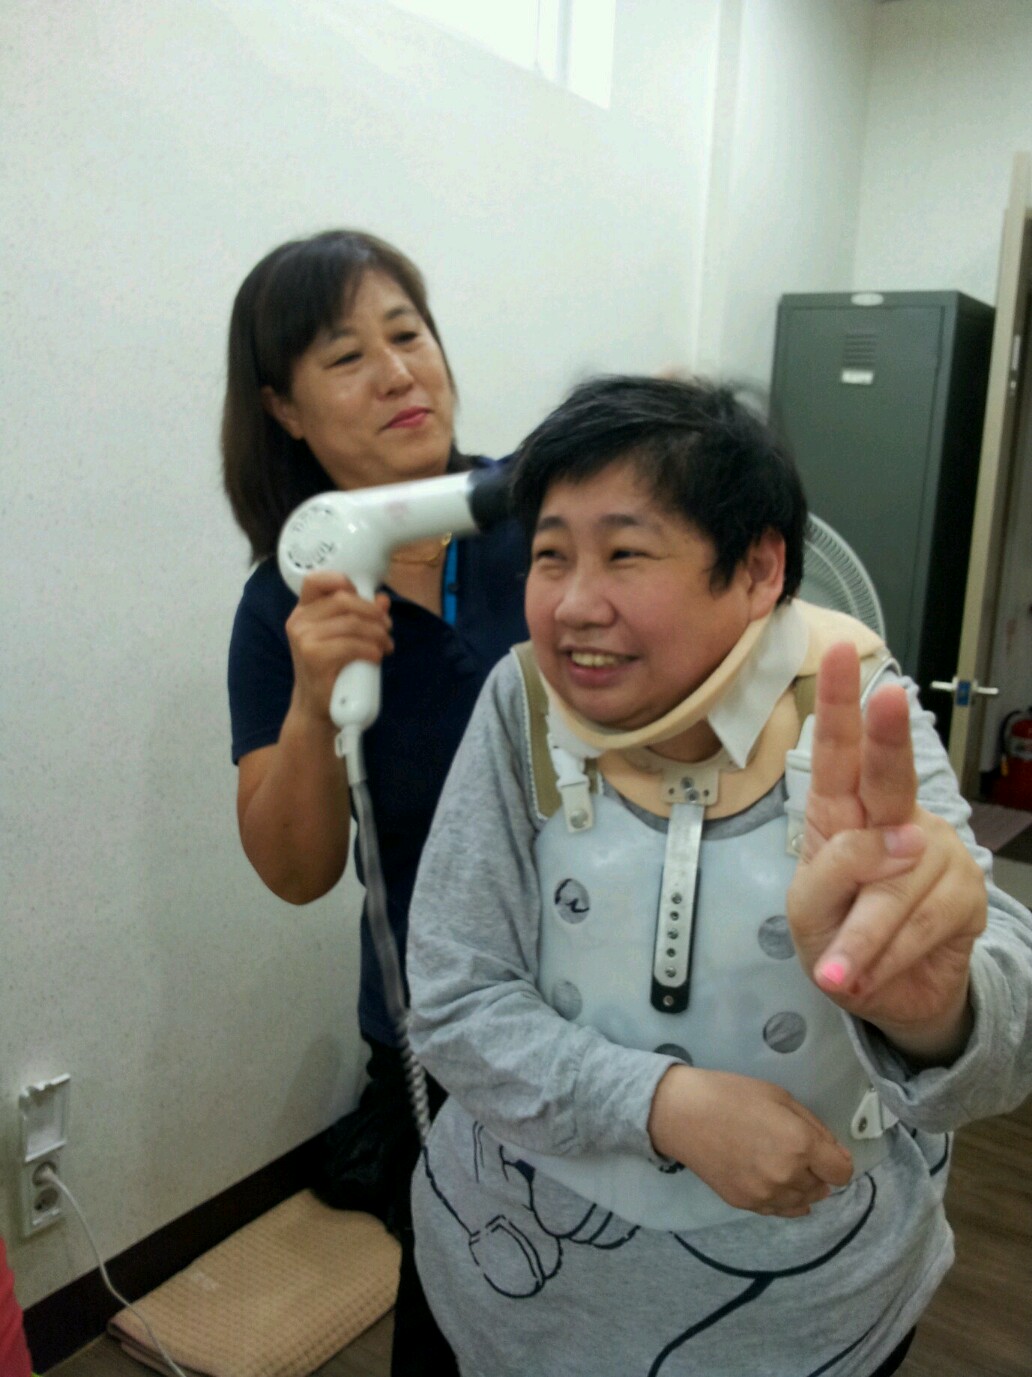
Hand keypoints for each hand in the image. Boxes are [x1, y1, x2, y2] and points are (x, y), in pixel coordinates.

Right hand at [285, 572, 393, 721]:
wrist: (316, 707)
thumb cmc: (331, 670)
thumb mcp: (345, 638)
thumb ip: (361, 616)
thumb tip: (383, 599)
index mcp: (303, 612)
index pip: (315, 581)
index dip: (340, 580)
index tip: (362, 594)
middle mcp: (299, 622)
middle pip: (343, 601)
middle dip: (373, 613)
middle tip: (387, 628)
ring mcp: (304, 638)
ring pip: (352, 624)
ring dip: (377, 634)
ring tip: (386, 646)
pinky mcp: (314, 656)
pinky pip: (352, 645)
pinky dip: (371, 650)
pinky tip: (376, 656)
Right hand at [648, 1066, 852, 1216]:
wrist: (683, 1114)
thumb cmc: (732, 1095)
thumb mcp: (780, 1097)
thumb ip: (815, 1128)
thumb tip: (838, 1155)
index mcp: (800, 1144)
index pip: (842, 1172)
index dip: (837, 1160)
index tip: (825, 1151)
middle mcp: (788, 1176)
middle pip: (823, 1188)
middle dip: (816, 1170)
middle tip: (792, 1148)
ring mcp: (766, 1195)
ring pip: (803, 1202)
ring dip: (799, 1186)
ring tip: (777, 1162)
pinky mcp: (746, 1205)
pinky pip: (779, 1210)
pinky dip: (781, 1197)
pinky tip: (766, 1176)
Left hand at [786, 643, 985, 1061]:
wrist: (888, 996)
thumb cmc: (837, 935)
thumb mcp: (809, 908)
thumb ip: (837, 870)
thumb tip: (902, 841)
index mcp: (841, 811)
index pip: (837, 751)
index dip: (840, 704)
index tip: (843, 654)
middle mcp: (891, 818)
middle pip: (889, 773)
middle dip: (886, 734)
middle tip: (887, 695)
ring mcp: (934, 851)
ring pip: (896, 883)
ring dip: (864, 937)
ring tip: (842, 971)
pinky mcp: (966, 893)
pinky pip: (923, 921)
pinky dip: (889, 955)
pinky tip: (874, 972)